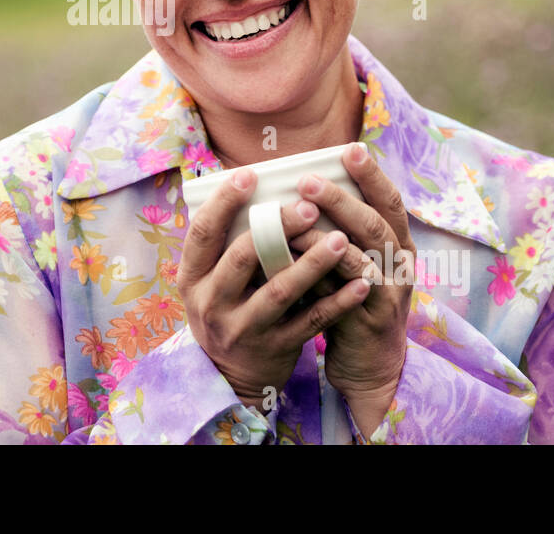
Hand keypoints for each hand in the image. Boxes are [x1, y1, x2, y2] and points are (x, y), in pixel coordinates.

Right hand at [178, 167, 372, 409]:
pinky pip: (310, 322)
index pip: (202, 233)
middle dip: (277, 228)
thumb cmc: (227, 310)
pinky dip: (337, 301)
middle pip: (243, 257)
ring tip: (341, 239)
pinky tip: (361, 283)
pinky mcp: (275, 347)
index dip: (223, 202)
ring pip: (280, 290)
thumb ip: (226, 247)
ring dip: (313, 263)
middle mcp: (212, 302)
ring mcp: (243, 327)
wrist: (230, 378)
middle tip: (309, 207)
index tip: (249, 175)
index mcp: (192, 278)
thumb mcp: (210, 283)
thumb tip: (257, 190)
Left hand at [290, 142, 414, 430]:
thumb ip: (328, 234)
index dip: (372, 175)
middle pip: (376, 219)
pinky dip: (329, 266)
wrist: (371, 368)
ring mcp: (392, 290)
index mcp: (398, 244)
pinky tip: (303, 253)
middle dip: (342, 196)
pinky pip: (354, 285)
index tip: (350, 149)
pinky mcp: (375, 316)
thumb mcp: (345, 265)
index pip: (389, 201)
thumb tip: (286, 196)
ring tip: (300, 209)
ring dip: (333, 227)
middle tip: (308, 178)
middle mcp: (401, 263)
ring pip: (368, 249)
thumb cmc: (349, 305)